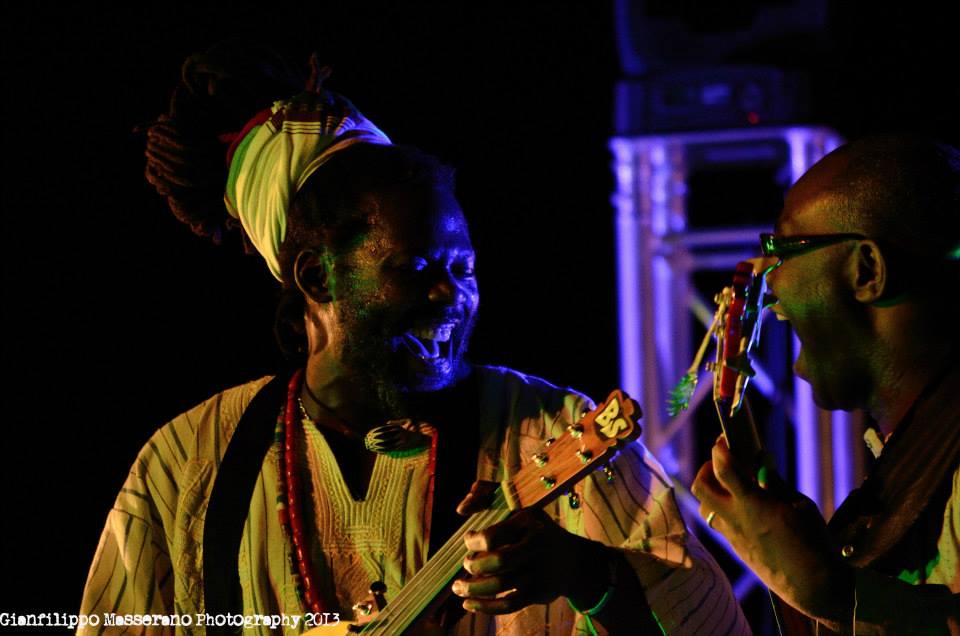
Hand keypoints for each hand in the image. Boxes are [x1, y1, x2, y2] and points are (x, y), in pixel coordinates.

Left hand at [452, 481, 611, 614]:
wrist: (572, 560)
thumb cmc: (534, 529)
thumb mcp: (520, 506)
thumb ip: (488, 495)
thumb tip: (461, 509)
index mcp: (528, 521)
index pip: (494, 535)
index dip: (474, 541)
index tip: (469, 540)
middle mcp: (535, 546)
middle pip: (498, 561)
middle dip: (474, 565)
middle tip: (467, 563)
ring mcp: (538, 571)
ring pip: (500, 585)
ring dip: (472, 588)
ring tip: (459, 587)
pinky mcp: (538, 593)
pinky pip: (507, 604)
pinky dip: (484, 607)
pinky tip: (469, 604)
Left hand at [691, 437, 853, 624]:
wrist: (814, 586)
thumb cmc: (814, 542)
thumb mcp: (800, 505)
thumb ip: (775, 482)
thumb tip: (761, 461)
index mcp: (754, 505)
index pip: (724, 469)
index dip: (720, 450)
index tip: (723, 439)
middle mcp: (736, 519)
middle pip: (701, 487)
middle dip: (707, 468)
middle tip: (724, 460)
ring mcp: (733, 536)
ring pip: (704, 506)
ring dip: (711, 490)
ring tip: (731, 483)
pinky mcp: (736, 548)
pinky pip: (717, 523)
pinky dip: (722, 508)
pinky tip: (742, 506)